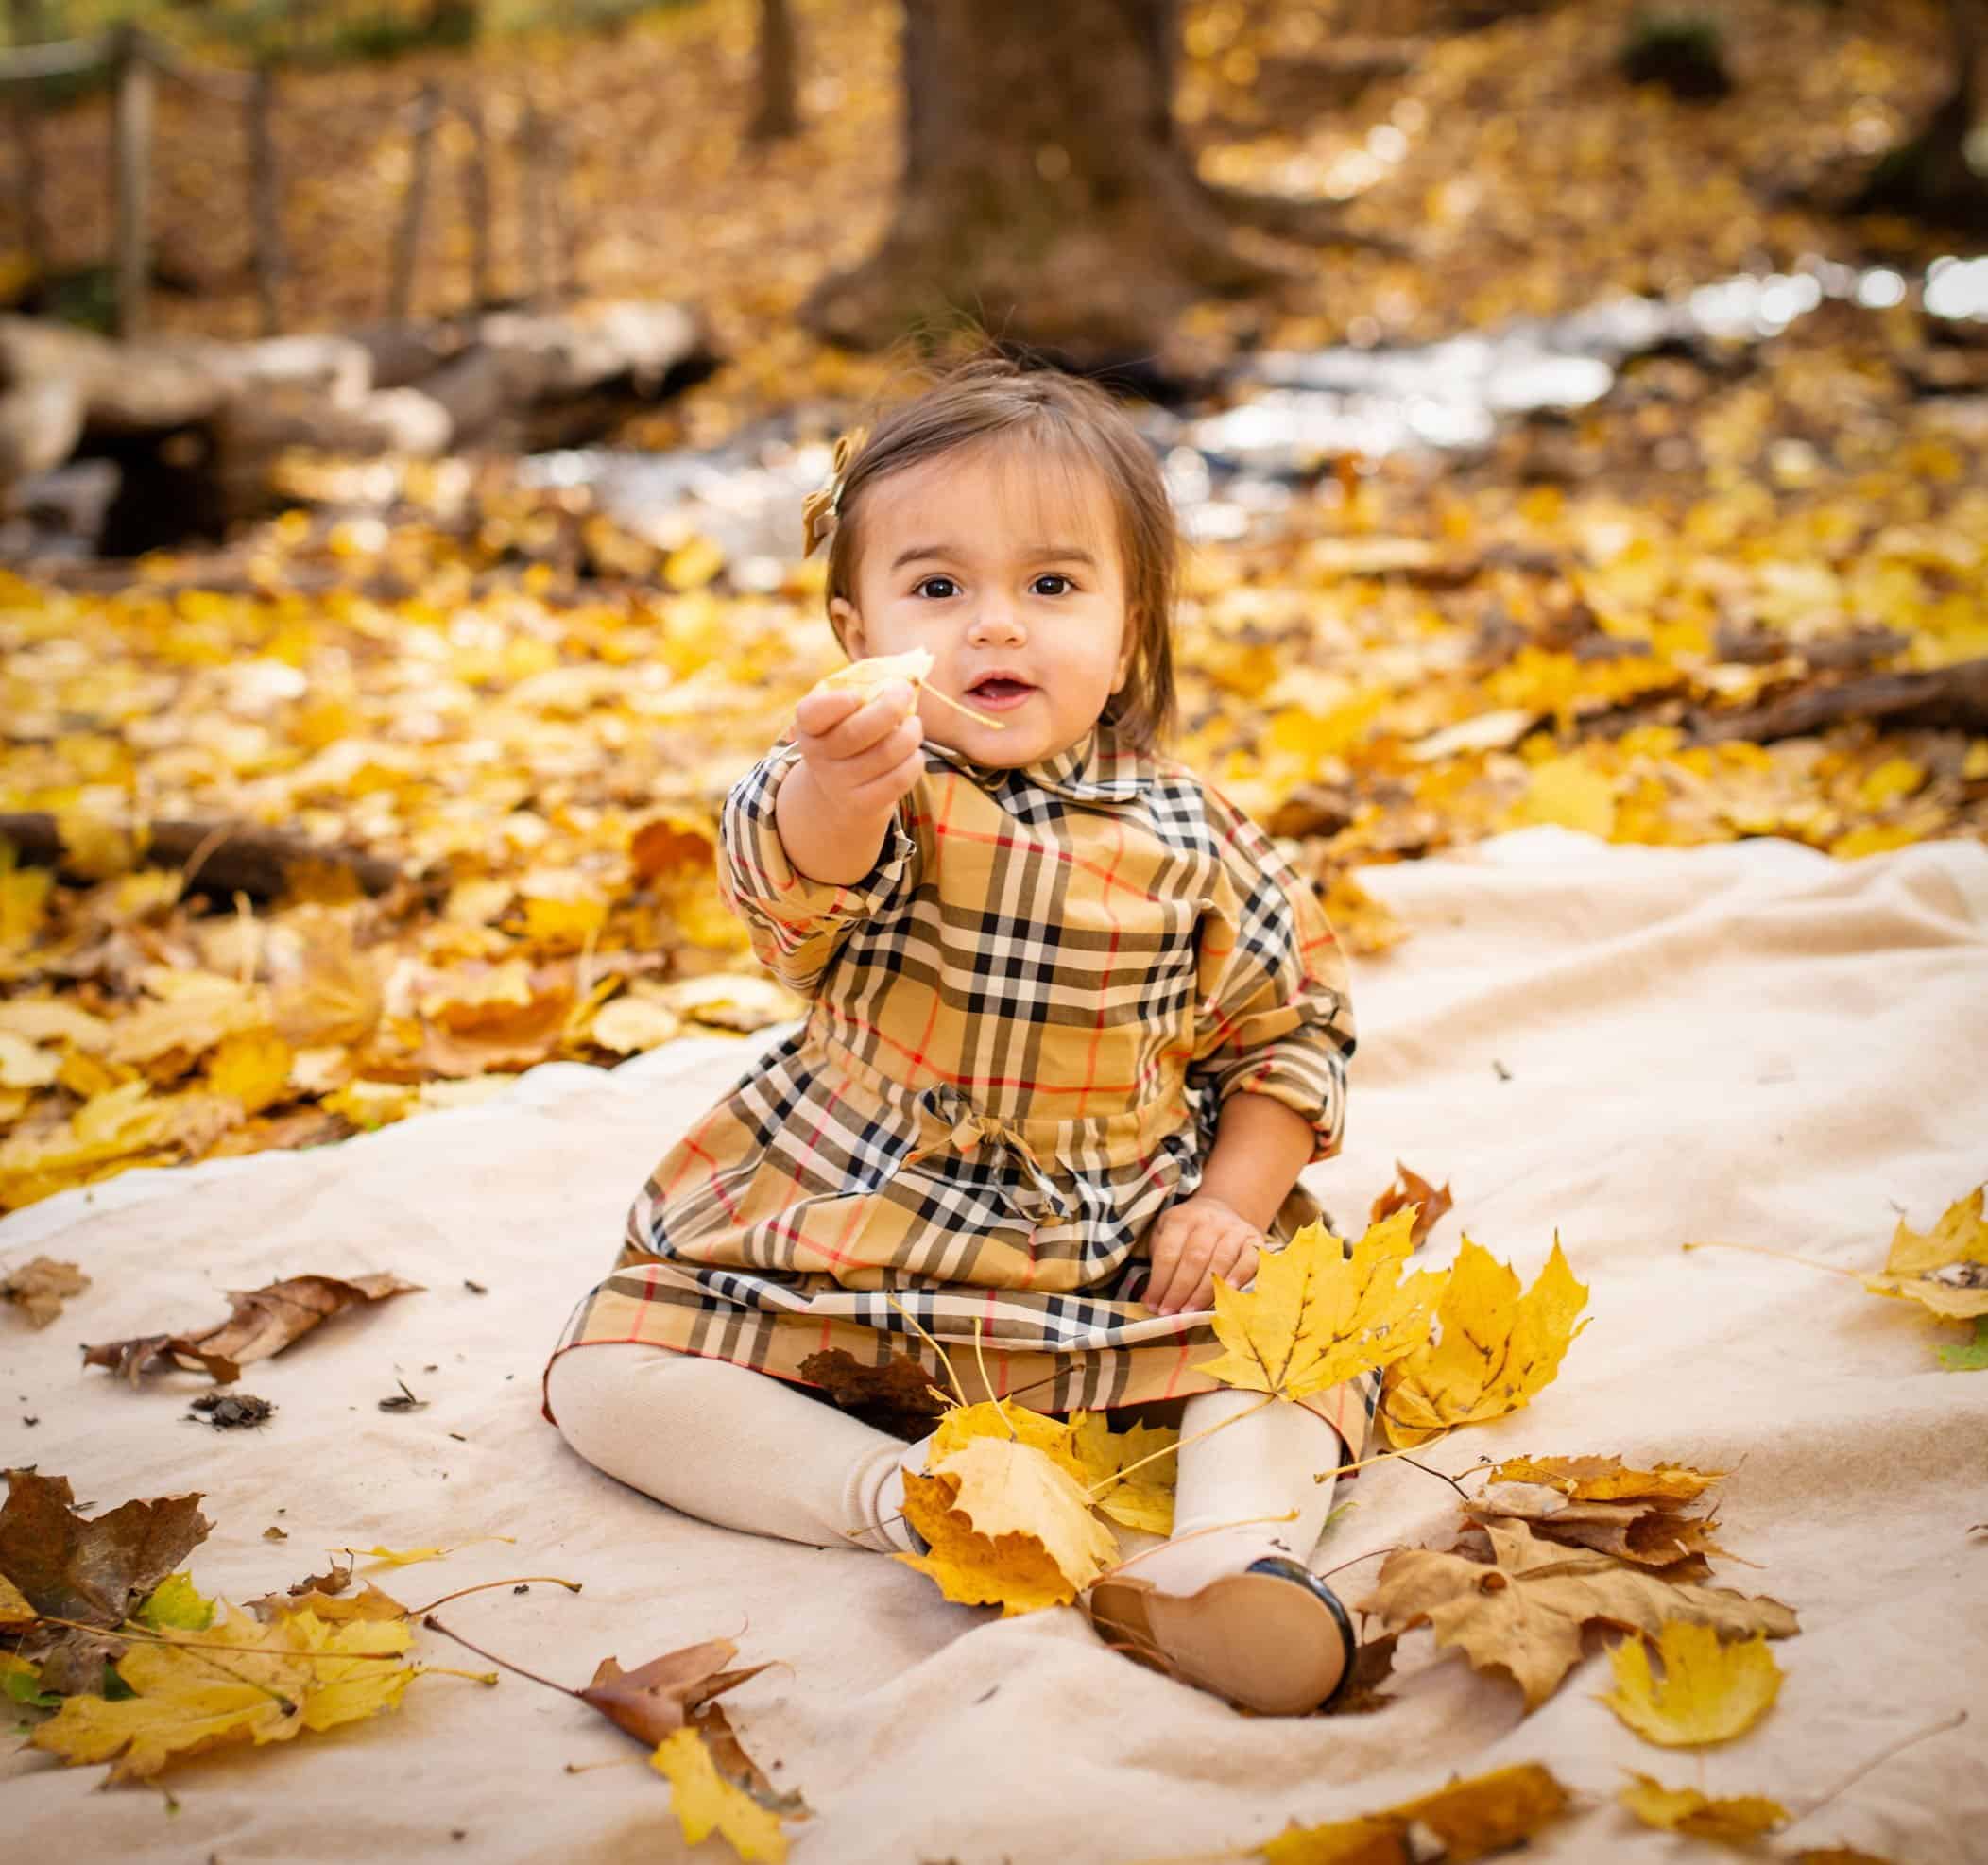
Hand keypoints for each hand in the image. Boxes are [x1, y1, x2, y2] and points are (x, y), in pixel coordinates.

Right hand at [790, 680, 924, 817]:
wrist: (841, 789)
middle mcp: (818, 757)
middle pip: (857, 732)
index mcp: (809, 727)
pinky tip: (913, 753)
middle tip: (904, 692)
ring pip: (885, 754)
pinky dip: (914, 761)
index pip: (812, 714)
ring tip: (914, 725)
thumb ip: (866, 689)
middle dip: (890, 707)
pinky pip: (898, 780)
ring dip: (910, 734)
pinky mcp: (862, 804)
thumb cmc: (851, 733)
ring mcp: (838, 783)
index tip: (856, 696)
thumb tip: (909, 676)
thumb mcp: (846, 710)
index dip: (835, 704)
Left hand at [1142, 1193, 1261, 1315]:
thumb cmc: (1187, 1232)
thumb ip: (1158, 1262)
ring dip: (1204, 1292)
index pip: (1168, 1254)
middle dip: (1180, 1290)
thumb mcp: (1164, 1233)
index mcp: (1181, 1219)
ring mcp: (1233, 1229)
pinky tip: (1228, 1294)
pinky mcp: (1254, 1239)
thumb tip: (1148, 1300)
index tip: (1153, 1305)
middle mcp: (1208, 1221)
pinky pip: (1249, 1260)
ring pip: (1219, 1262)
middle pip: (1194, 1259)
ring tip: (1191, 1312)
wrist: (1221, 1210)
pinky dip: (1240, 1277)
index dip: (1159, 1283)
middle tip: (1171, 1313)